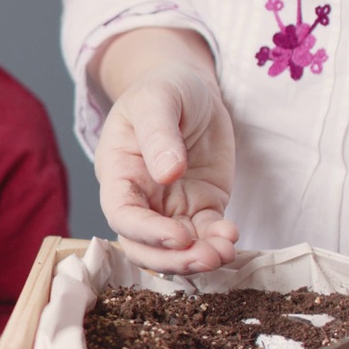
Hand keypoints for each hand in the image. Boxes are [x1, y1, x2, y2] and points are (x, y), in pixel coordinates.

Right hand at [95, 62, 238, 273]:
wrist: (190, 88)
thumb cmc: (163, 89)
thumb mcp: (157, 101)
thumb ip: (159, 135)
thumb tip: (168, 173)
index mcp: (118, 174)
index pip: (122, 215)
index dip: (147, 233)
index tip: (179, 236)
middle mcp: (140, 198)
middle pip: (143, 246)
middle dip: (172, 260)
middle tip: (206, 258)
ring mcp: (171, 206)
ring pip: (175, 249)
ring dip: (198, 258)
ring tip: (225, 251)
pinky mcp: (201, 206)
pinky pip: (206, 234)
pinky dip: (217, 241)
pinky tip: (230, 235)